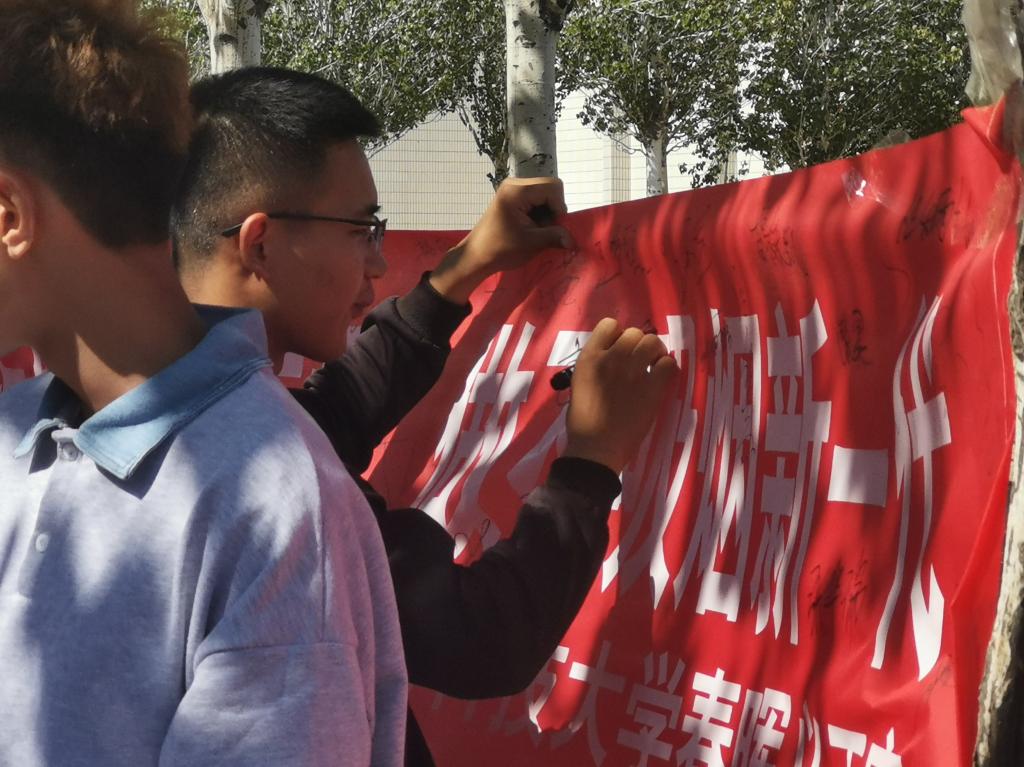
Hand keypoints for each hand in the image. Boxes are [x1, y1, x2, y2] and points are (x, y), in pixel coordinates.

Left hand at [428, 177, 573, 303]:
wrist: (477, 255)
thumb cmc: (500, 250)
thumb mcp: (530, 244)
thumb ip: (554, 236)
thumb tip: (573, 239)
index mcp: (517, 191)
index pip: (553, 187)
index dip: (559, 207)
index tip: (553, 227)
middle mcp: (515, 184)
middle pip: (550, 187)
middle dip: (554, 209)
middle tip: (544, 229)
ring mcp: (513, 189)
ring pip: (545, 194)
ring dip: (547, 212)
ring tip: (536, 230)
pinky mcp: (513, 197)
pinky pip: (536, 199)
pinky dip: (540, 212)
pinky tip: (532, 227)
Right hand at [562, 318, 678, 473]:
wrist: (595, 448)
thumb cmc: (582, 421)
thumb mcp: (580, 384)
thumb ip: (596, 366)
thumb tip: (612, 359)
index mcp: (589, 357)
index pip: (608, 325)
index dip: (618, 335)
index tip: (619, 350)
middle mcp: (611, 358)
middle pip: (634, 333)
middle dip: (638, 345)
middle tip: (640, 361)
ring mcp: (632, 372)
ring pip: (652, 342)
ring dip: (655, 352)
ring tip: (653, 366)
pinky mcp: (651, 388)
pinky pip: (668, 363)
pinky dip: (667, 367)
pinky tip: (661, 378)